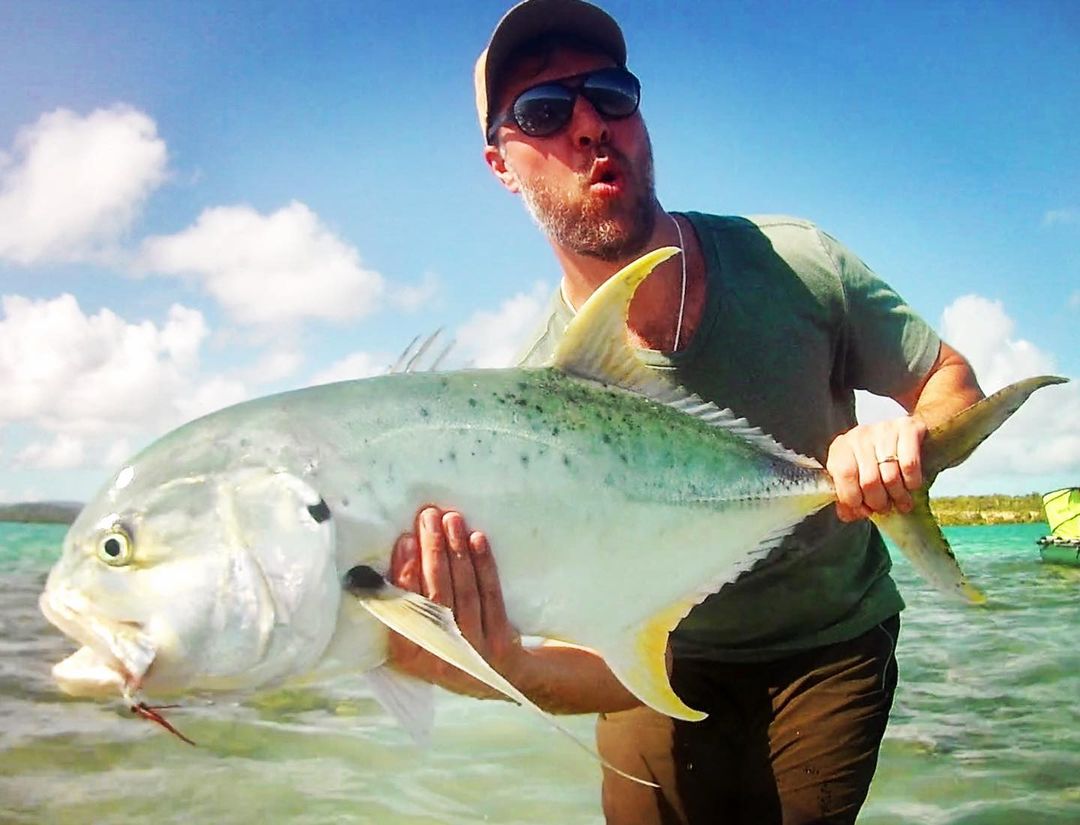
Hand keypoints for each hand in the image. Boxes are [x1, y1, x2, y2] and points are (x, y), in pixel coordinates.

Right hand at [387, 506, 524, 697]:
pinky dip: (484, 565)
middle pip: (435, 595)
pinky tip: (477, 539)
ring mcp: (471, 652)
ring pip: (463, 592)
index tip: (405, 540)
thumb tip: (389, 553)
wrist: (499, 676)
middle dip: (431, 551)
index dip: (405, 573)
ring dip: (456, 550)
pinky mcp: (499, 643)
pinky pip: (491, 596)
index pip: (403, 609)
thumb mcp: (418, 636)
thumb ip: (402, 606)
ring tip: (452, 519)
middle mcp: (438, 657)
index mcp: (408, 656)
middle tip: (428, 516)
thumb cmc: (447, 643)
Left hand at [825, 416, 926, 521]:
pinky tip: (911, 486)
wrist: (905, 439)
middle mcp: (859, 435)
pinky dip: (912, 483)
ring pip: (890, 475)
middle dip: (878, 502)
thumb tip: (848, 514)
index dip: (854, 499)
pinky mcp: (908, 428)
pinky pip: (910, 465)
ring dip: (898, 496)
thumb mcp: (856, 479)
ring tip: (900, 502)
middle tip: (885, 508)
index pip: (844, 475)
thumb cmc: (877, 464)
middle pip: (869, 480)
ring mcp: (883, 429)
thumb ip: (848, 498)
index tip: (864, 511)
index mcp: (841, 448)